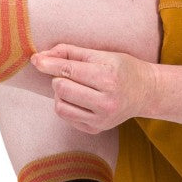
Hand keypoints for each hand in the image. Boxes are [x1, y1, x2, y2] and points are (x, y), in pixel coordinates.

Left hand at [30, 44, 159, 133]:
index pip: (69, 70)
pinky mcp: (97, 129)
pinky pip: (67, 117)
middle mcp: (106, 101)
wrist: (145, 92)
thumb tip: (41, 57)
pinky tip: (77, 99)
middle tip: (70, 74)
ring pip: (60, 106)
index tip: (35, 59)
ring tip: (73, 87)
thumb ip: (70, 52)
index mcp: (108, 77)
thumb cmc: (122, 68)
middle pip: (62, 88)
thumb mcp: (102, 54)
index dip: (49, 64)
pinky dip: (65, 105)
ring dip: (60, 93)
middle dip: (59, 78)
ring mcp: (101, 118)